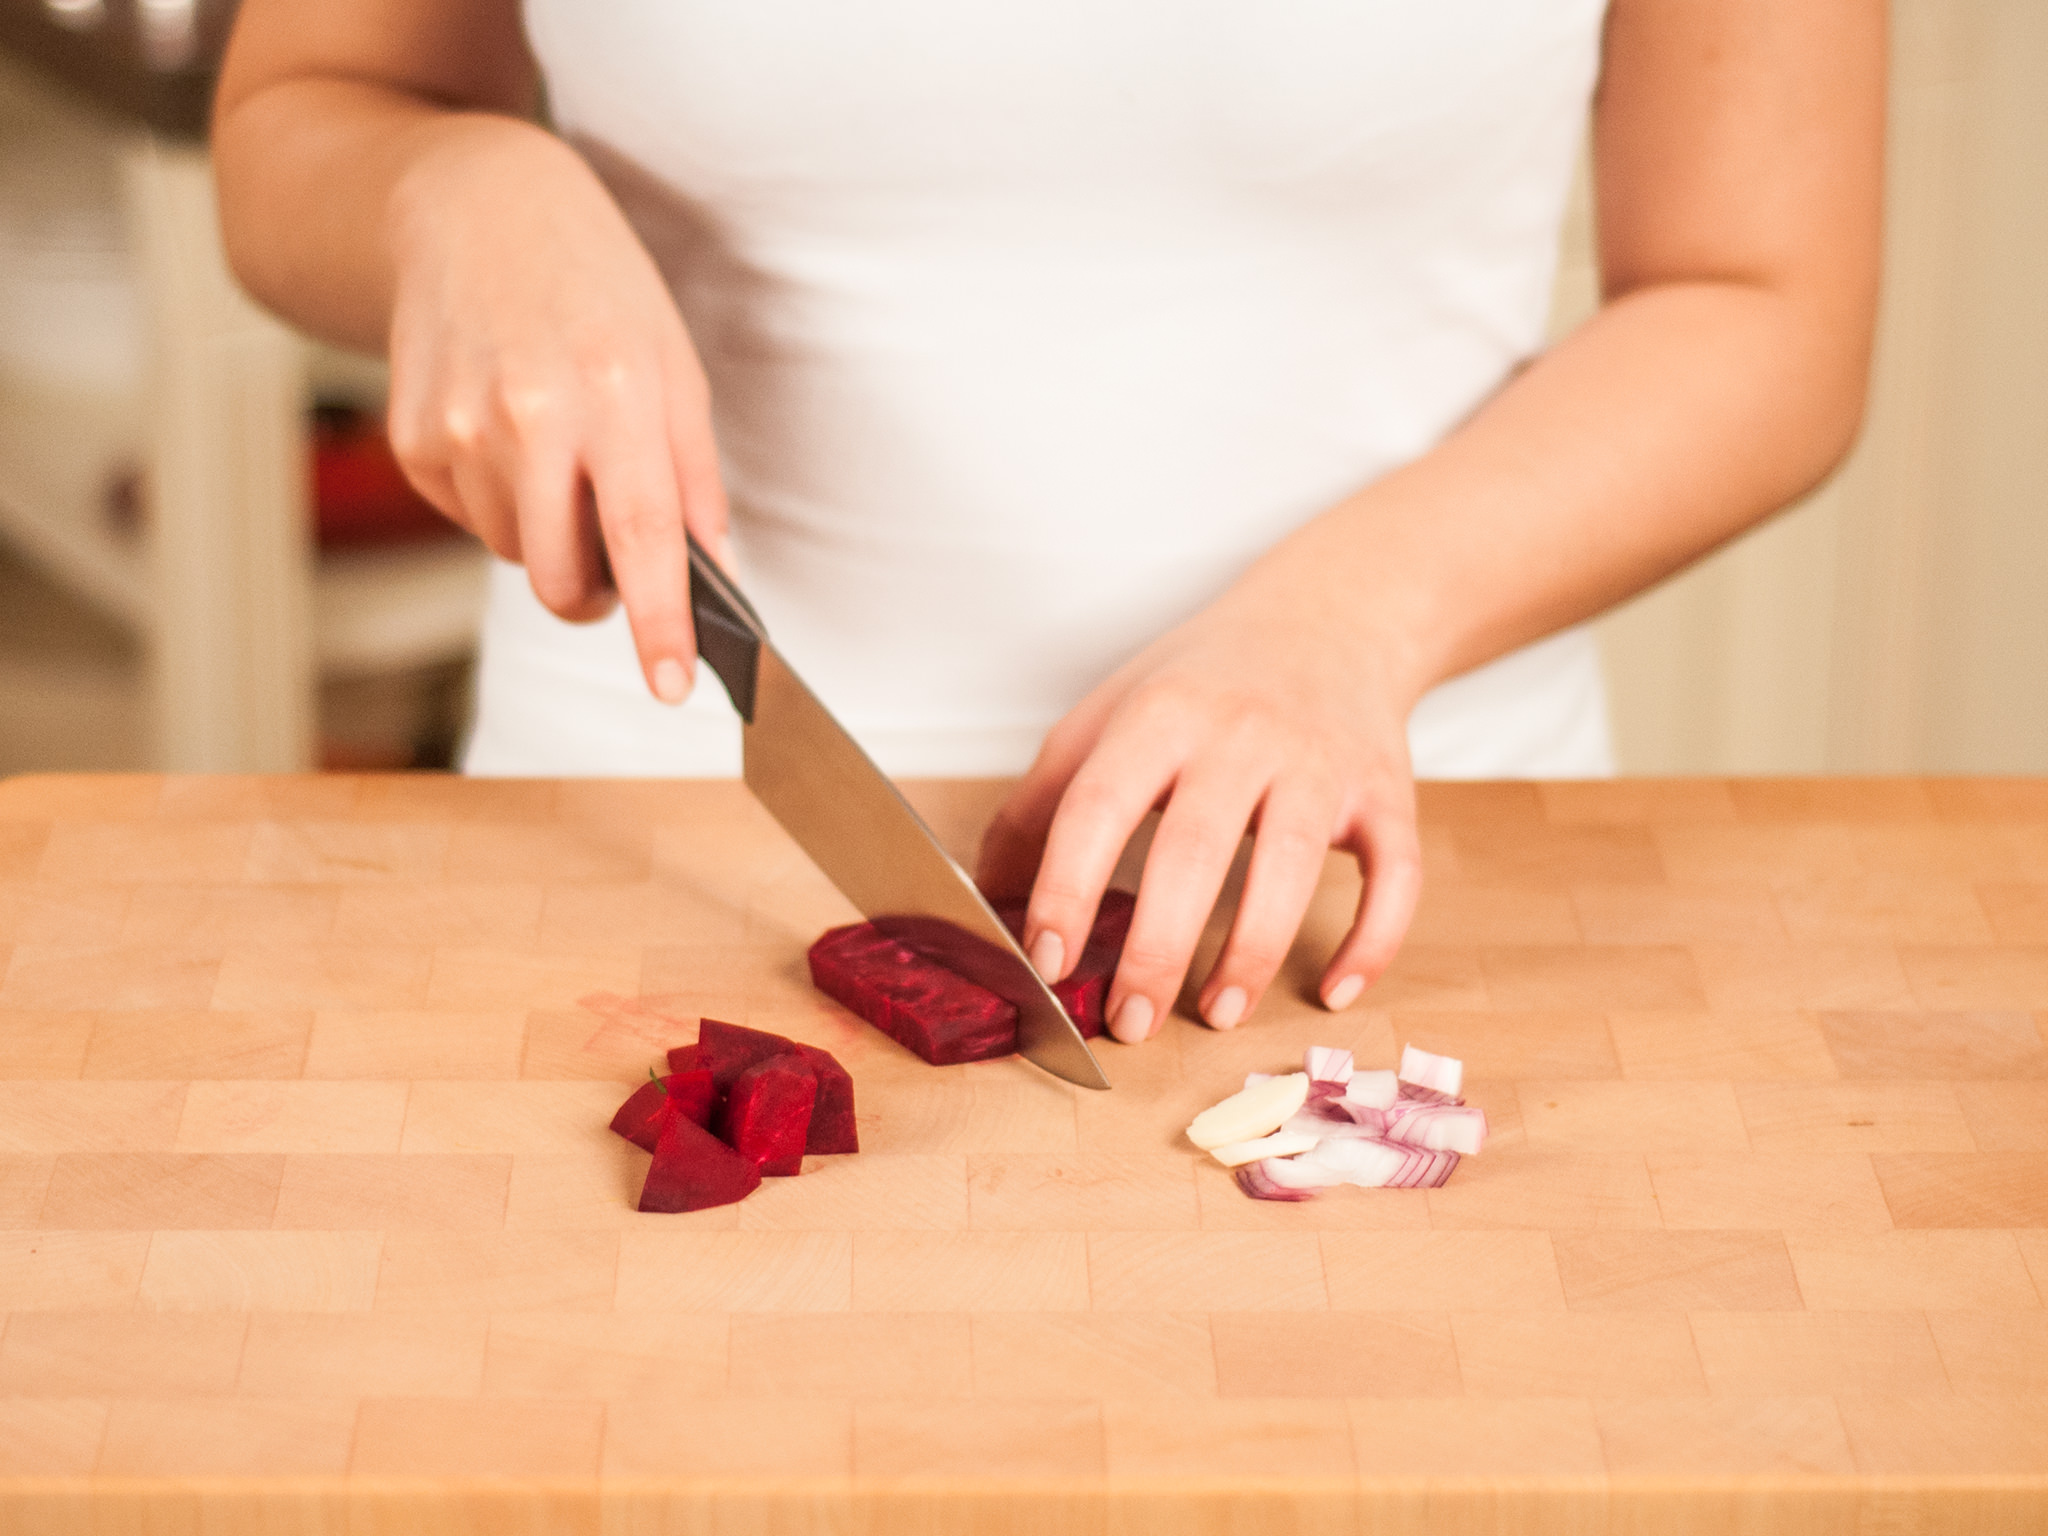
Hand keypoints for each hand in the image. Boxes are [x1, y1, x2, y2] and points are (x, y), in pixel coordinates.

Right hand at [384, 120, 728, 701]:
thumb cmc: (594, 288)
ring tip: (557, 447)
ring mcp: (458, 429)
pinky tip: (507, 430)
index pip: (642, 537)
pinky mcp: (412, 441)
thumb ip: (695, 480)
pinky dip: (502, 501)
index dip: (658, 622)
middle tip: (615, 555)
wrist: (473, 210)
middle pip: (560, 579)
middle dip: (595, 596)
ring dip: (548, 533)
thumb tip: (712, 577)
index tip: (671, 685)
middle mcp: (529, 414)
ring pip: (518, 556)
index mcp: (614, 392)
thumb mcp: (674, 367)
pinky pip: (472, 522)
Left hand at [977, 569, 1424, 1043]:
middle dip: (1158, 950)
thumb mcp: (1108, 716)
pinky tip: (1332, 990)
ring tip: (1217, 1016)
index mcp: (1159, 716)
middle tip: (1129, 1023)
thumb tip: (990, 899)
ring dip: (1252, 954)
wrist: (1331, 617)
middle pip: (1193, 850)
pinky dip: (1371, 941)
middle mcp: (1243, 734)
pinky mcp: (1387, 793)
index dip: (1066, 889)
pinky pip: (1393, 876)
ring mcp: (1322, 763)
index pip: (1098, 807)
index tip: (1046, 961)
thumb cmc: (1204, 683)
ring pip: (1292, 868)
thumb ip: (1042, 802)